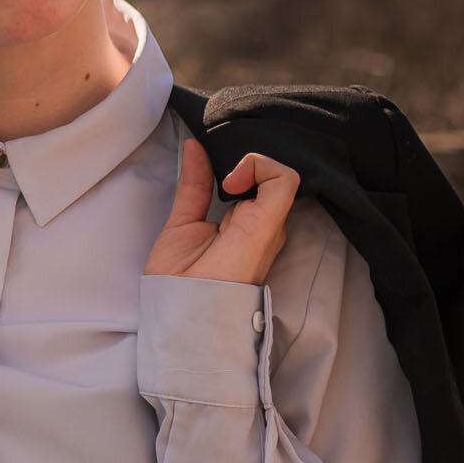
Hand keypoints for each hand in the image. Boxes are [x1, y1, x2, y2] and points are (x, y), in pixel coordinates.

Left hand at [143, 138, 297, 284]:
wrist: (180, 314)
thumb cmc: (180, 281)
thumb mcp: (183, 220)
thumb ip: (194, 184)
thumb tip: (195, 148)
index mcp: (245, 227)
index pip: (259, 183)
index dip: (242, 164)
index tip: (211, 165)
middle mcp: (261, 226)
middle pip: (269, 178)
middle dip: (245, 159)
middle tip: (220, 167)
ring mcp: (267, 226)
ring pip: (280, 174)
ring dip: (251, 160)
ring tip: (225, 178)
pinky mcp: (267, 225)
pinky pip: (283, 179)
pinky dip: (259, 164)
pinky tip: (232, 179)